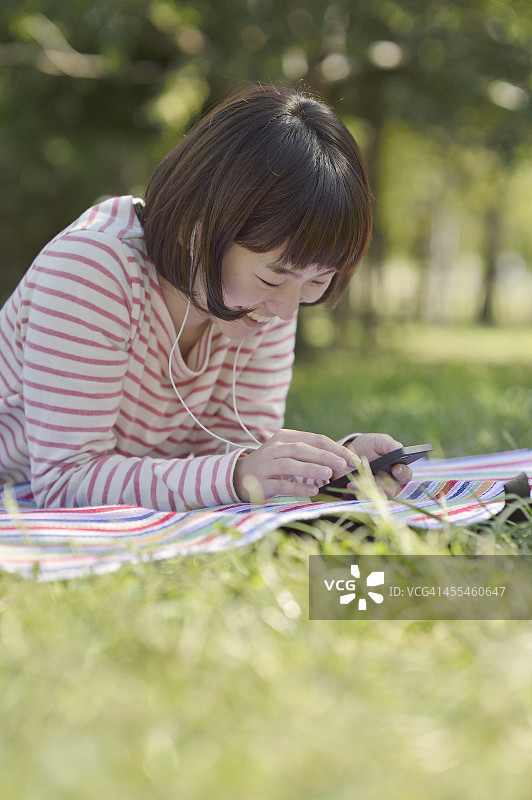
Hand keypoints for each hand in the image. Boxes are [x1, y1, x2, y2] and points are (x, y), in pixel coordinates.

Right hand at [233, 429, 360, 502]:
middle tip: (344, 465)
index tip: (352, 459)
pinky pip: (282, 485)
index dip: (335, 448)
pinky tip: (313, 492)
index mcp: (285, 437)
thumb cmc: (273, 464)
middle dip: (325, 456)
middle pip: (302, 449)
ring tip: (329, 475)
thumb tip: (341, 462)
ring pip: (291, 464)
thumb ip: (310, 454)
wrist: (239, 475)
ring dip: (311, 469)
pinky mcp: (261, 482)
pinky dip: (298, 488)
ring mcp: (266, 465)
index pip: (315, 439)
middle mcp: (275, 448)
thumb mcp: (288, 452)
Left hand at [345, 433, 412, 496]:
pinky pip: (359, 497)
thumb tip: (400, 449)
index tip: (396, 468)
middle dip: (384, 485)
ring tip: (362, 481)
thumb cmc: (371, 446)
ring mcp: (374, 491)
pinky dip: (355, 492)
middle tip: (377, 479)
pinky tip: (350, 485)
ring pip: (375, 496)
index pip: (405, 475)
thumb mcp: (380, 442)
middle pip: (391, 490)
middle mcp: (389, 484)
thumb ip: (391, 445)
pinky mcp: (360, 493)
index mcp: (397, 471)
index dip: (402, 473)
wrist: (350, 452)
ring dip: (368, 490)